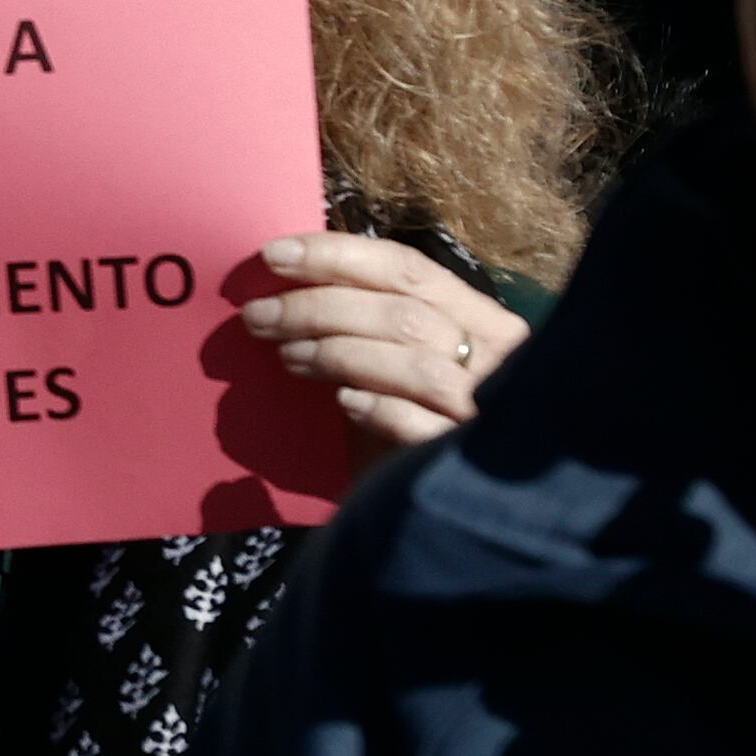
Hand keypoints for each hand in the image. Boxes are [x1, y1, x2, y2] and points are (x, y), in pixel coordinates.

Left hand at [238, 233, 525, 451]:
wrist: (452, 500)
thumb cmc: (418, 417)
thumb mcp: (399, 358)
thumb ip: (368, 320)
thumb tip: (290, 281)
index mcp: (483, 320)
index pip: (409, 269)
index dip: (338, 255)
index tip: (274, 255)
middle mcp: (496, 359)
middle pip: (403, 314)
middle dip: (320, 307)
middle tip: (258, 315)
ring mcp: (486, 410)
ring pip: (413, 364)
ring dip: (338, 353)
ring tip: (286, 356)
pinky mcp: (465, 458)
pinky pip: (422, 425)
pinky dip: (379, 407)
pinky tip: (344, 402)